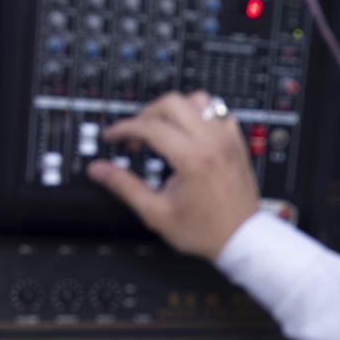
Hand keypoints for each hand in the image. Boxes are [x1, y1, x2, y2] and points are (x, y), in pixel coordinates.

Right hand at [87, 91, 259, 258]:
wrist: (241, 239)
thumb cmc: (204, 230)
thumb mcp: (156, 213)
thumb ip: (125, 187)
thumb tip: (98, 170)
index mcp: (192, 159)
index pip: (150, 126)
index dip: (124, 128)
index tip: (112, 136)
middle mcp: (212, 142)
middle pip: (172, 102)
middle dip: (147, 113)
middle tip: (136, 135)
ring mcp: (227, 139)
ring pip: (198, 100)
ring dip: (175, 109)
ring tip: (162, 130)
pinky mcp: (236, 142)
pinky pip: (217, 111)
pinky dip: (199, 114)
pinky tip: (188, 132)